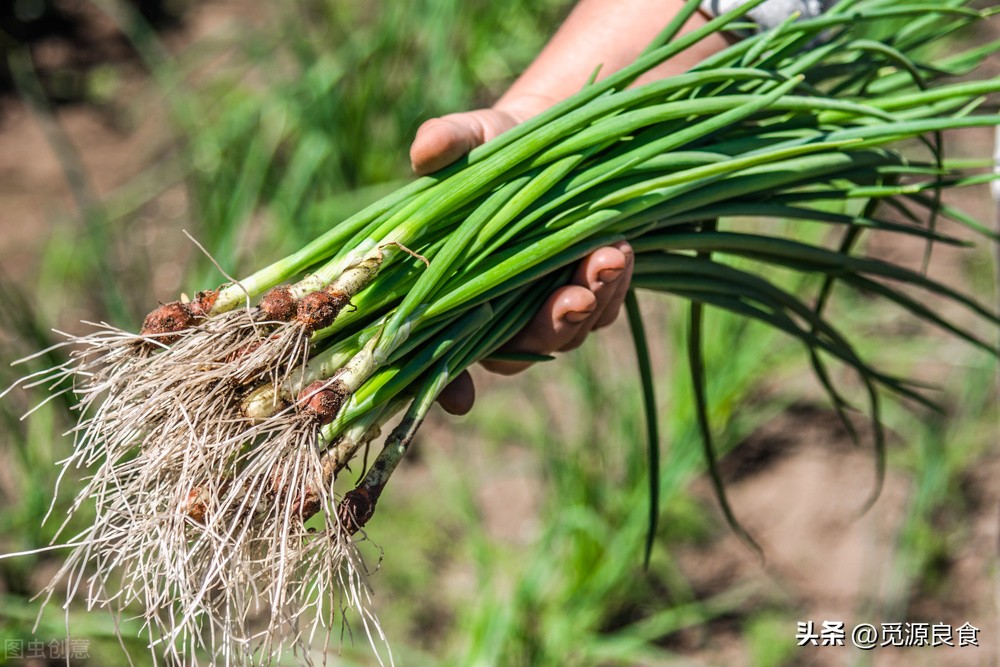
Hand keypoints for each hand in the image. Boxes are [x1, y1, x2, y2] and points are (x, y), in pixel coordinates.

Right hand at [412, 108, 633, 415]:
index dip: (445, 385)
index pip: (439, 352)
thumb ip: (450, 140)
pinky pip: (603, 308)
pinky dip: (614, 283)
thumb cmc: (497, 142)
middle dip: (549, 327)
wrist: (556, 134)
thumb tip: (425, 150)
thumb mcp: (474, 134)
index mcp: (452, 288)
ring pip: (568, 332)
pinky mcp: (587, 290)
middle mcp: (497, 308)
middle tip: (573, 299)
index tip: (462, 399)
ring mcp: (545, 303)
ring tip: (611, 255)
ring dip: (591, 302)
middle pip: (518, 351)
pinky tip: (622, 247)